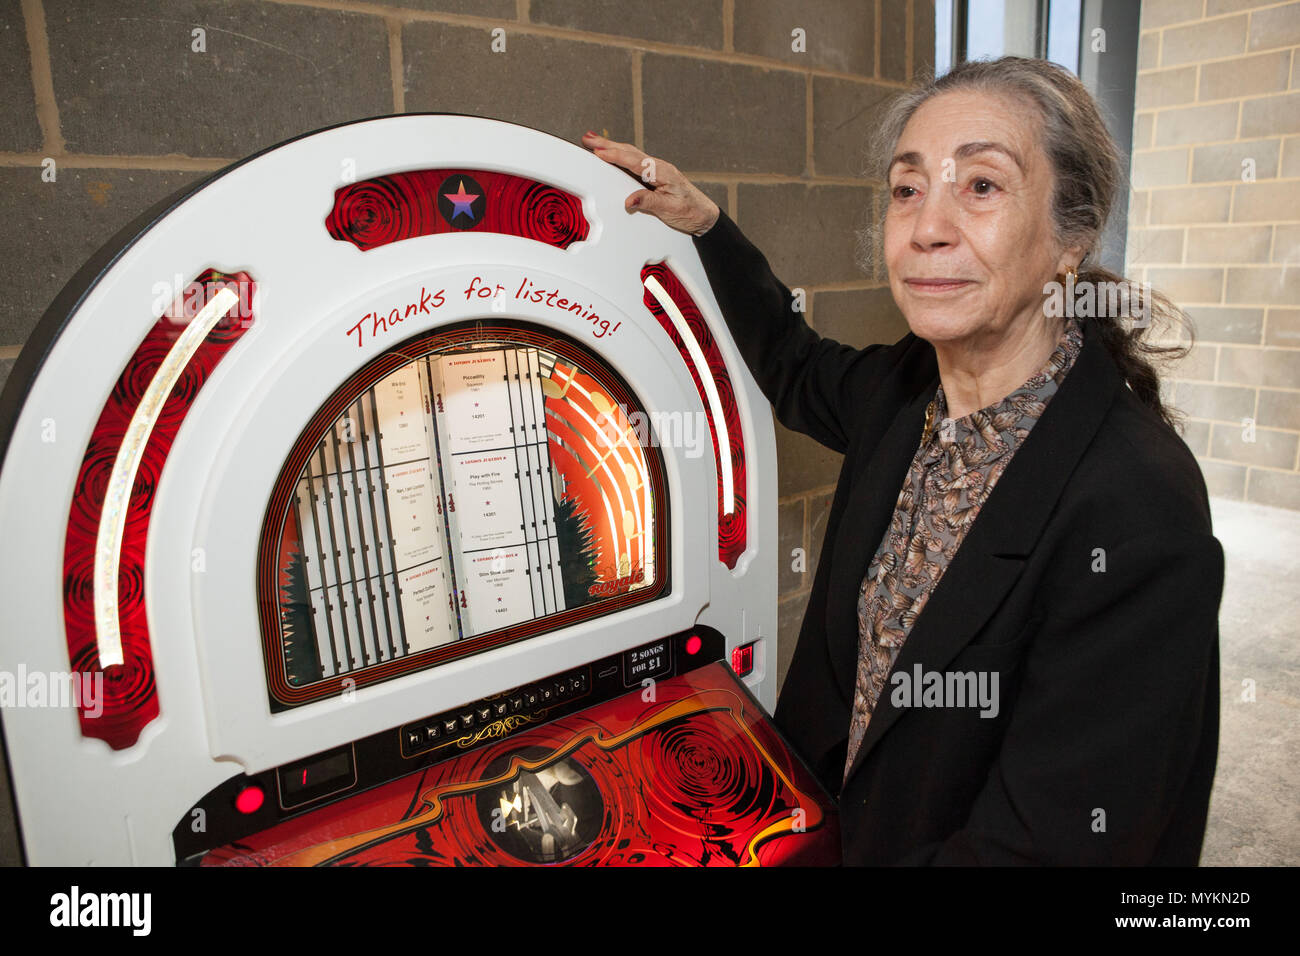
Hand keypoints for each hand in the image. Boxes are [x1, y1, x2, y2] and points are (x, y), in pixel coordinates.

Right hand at [582, 131, 719, 235]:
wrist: (704, 215)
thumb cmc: (690, 211)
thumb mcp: (669, 210)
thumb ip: (648, 203)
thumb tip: (629, 200)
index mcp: (662, 172)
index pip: (633, 161)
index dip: (614, 156)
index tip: (597, 151)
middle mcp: (658, 167)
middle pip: (628, 152)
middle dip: (607, 144)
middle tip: (587, 138)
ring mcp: (656, 170)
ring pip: (630, 154)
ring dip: (611, 147)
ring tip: (593, 141)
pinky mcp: (655, 175)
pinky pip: (633, 161)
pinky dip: (620, 155)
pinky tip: (612, 154)